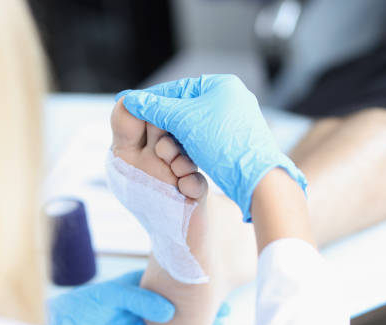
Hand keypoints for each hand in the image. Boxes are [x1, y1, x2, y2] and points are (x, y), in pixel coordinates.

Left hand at [47, 270, 230, 324]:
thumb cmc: (83, 305)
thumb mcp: (109, 296)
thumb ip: (137, 300)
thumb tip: (168, 311)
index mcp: (140, 283)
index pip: (171, 279)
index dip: (191, 280)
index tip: (211, 280)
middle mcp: (147, 301)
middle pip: (181, 300)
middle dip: (202, 302)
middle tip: (225, 304)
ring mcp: (146, 320)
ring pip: (179, 321)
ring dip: (199, 322)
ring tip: (222, 322)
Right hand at [117, 75, 306, 221]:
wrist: (254, 178)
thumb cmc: (222, 143)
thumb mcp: (183, 121)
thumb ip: (156, 108)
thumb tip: (131, 100)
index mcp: (222, 85)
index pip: (178, 88)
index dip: (153, 99)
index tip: (132, 107)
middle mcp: (232, 99)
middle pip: (185, 108)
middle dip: (166, 124)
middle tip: (147, 134)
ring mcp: (235, 121)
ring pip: (194, 127)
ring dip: (177, 139)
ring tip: (166, 152)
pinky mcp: (235, 142)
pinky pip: (206, 140)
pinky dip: (192, 148)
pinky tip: (183, 158)